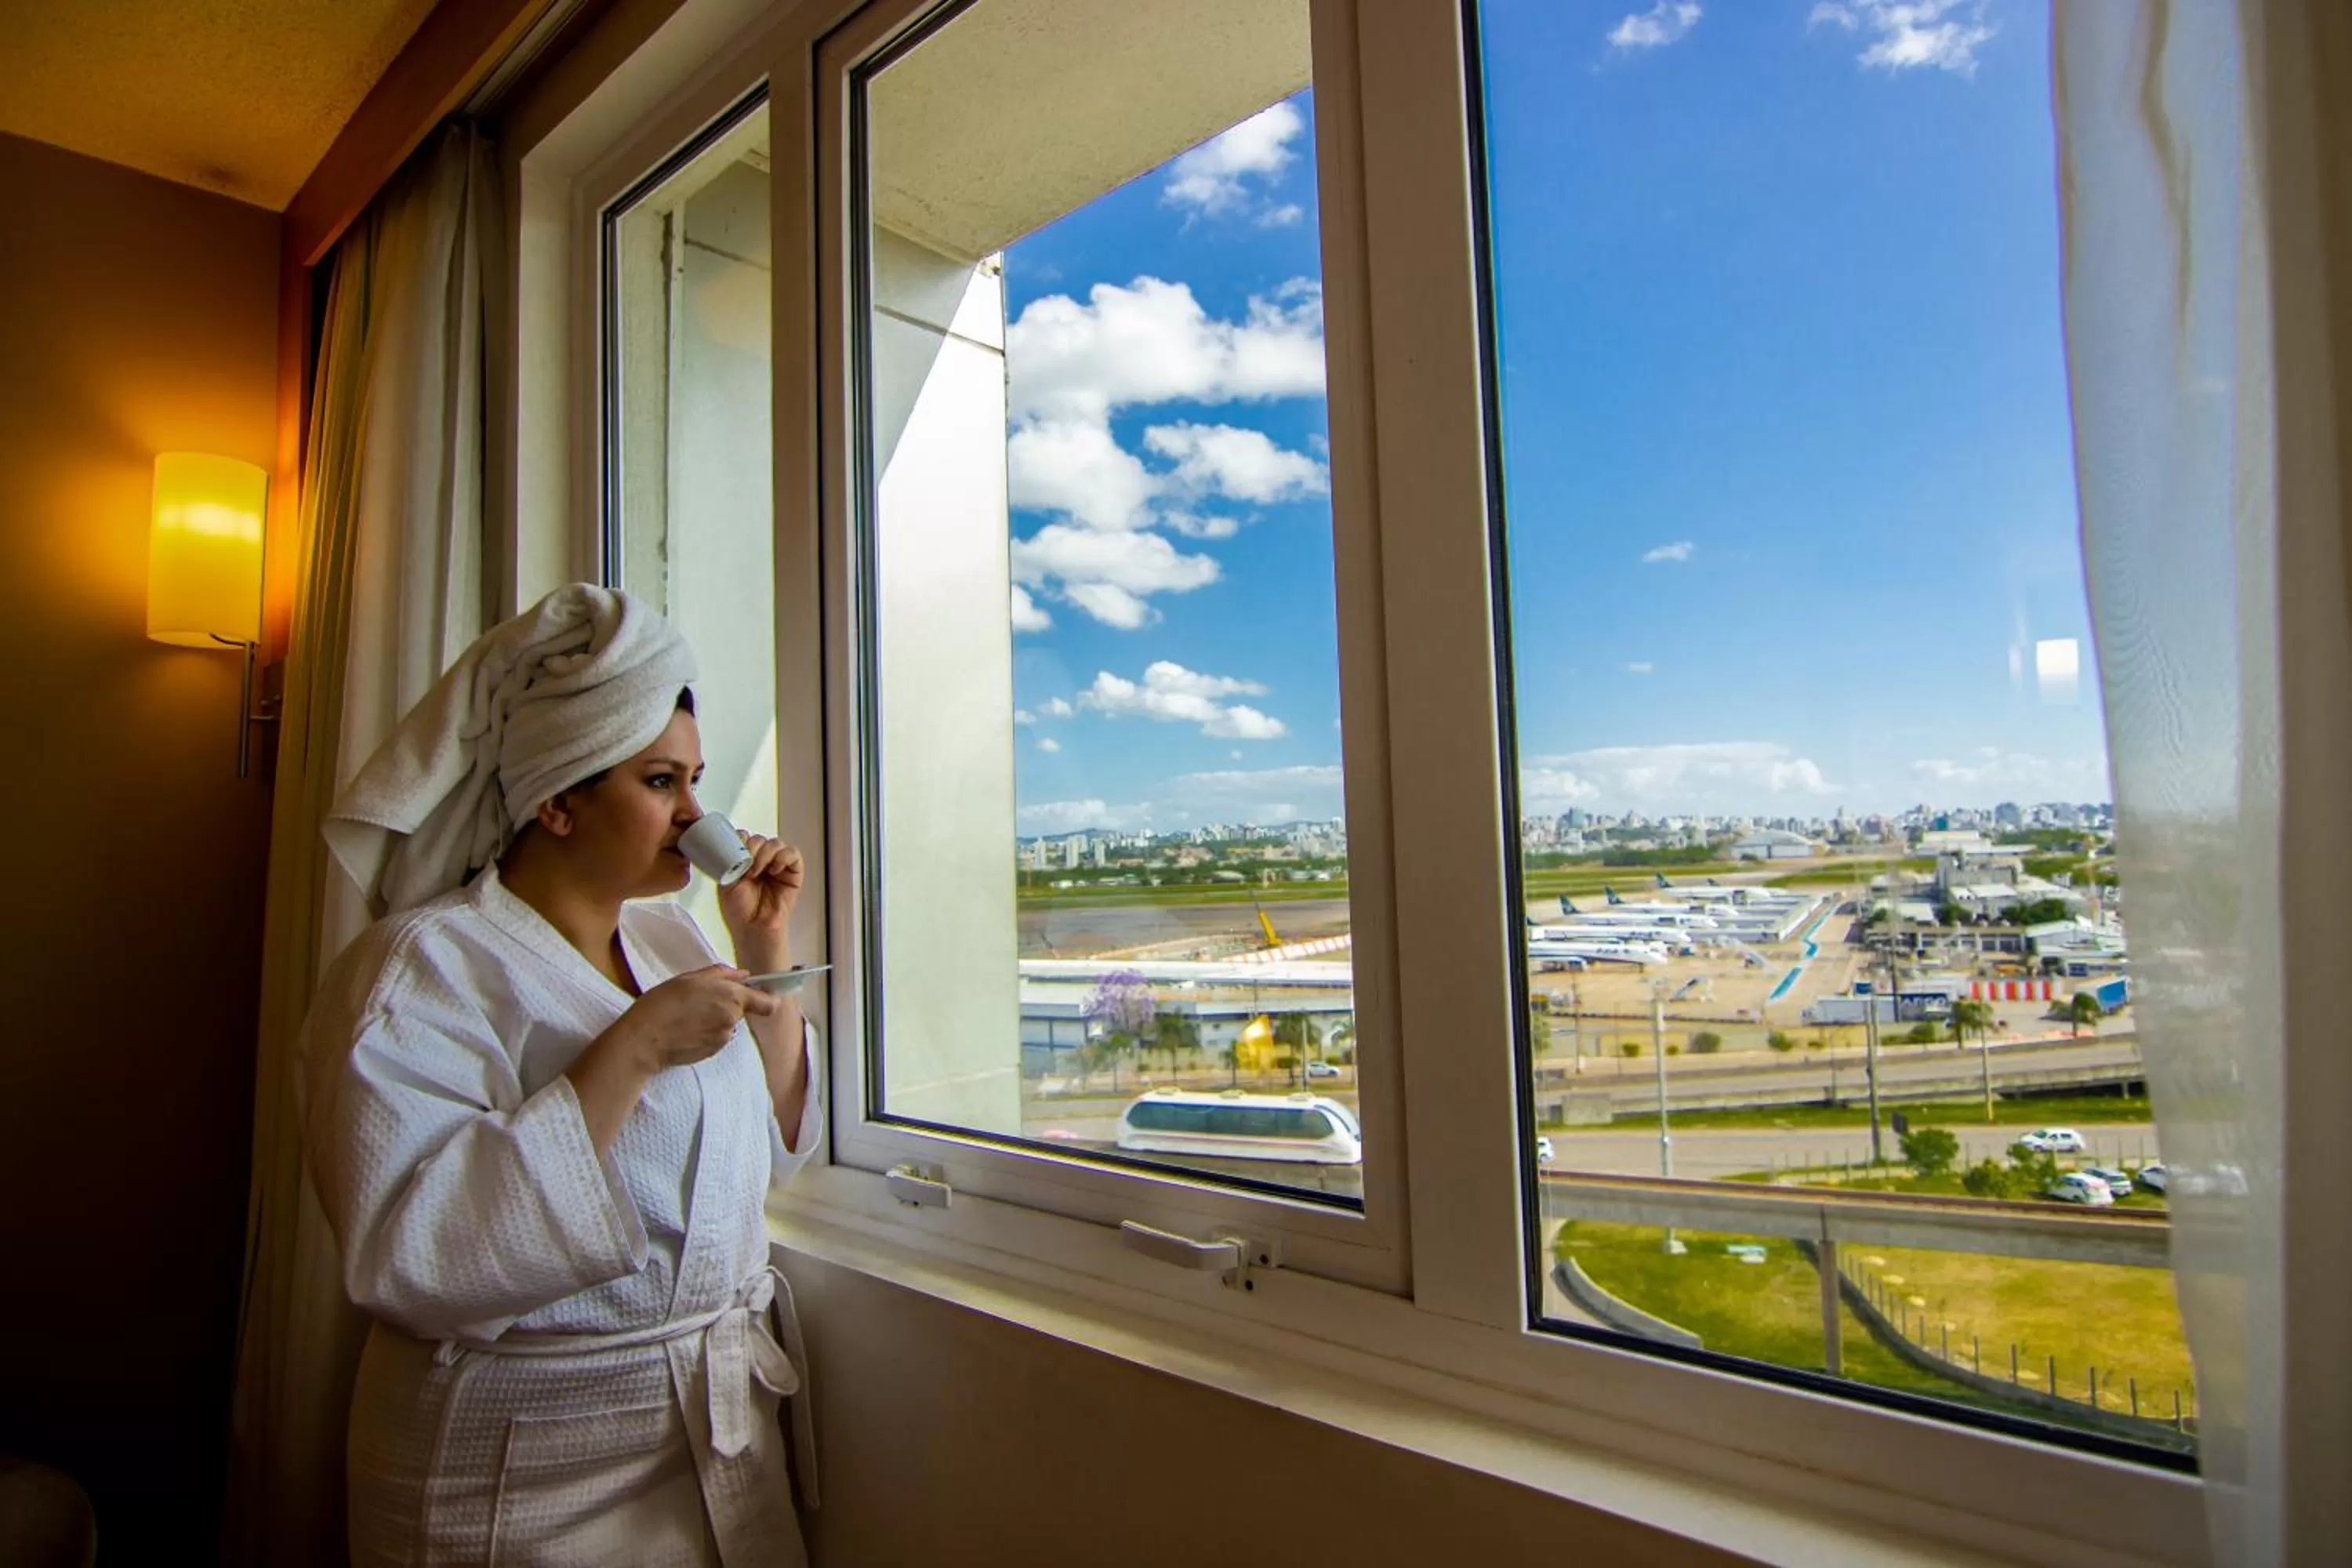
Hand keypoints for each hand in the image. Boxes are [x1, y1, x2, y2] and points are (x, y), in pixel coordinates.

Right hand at [612, 964, 780, 1072]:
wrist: (645, 1039)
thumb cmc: (664, 1002)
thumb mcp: (690, 978)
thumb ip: (722, 974)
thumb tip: (744, 975)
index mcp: (731, 997)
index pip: (767, 1003)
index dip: (766, 999)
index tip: (759, 995)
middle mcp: (733, 1019)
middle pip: (740, 1011)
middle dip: (726, 1006)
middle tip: (699, 1001)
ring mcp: (723, 1038)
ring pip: (726, 1025)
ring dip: (714, 1020)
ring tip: (688, 1016)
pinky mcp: (712, 1053)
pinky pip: (715, 1038)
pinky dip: (705, 1033)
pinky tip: (686, 1030)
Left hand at [718, 833, 803, 966]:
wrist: (752, 928)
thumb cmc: (738, 911)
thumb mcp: (726, 881)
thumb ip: (728, 861)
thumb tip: (733, 844)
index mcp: (745, 861)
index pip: (746, 838)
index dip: (741, 839)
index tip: (734, 850)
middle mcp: (762, 861)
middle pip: (761, 838)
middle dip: (752, 848)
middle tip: (746, 864)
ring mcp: (778, 866)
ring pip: (776, 843)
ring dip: (765, 853)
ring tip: (756, 871)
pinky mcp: (793, 873)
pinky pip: (793, 854)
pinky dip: (783, 857)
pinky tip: (773, 870)